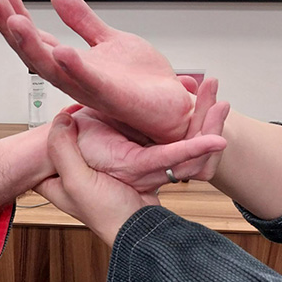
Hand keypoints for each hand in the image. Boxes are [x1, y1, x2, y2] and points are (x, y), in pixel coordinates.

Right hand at [0, 0, 195, 142]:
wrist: (170, 107)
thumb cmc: (141, 82)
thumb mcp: (109, 40)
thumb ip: (83, 20)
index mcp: (72, 64)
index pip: (35, 37)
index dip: (14, 15)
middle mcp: (74, 77)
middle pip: (33, 51)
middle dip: (11, 26)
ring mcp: (90, 88)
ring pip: (53, 68)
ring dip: (32, 46)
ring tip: (15, 21)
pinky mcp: (112, 96)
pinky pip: (91, 82)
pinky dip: (75, 68)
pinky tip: (62, 51)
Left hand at [36, 113, 156, 245]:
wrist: (142, 223)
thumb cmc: (107, 211)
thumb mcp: (76, 180)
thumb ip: (63, 150)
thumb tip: (60, 120)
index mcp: (52, 185)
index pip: (35, 158)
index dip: (38, 141)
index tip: (48, 123)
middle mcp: (69, 179)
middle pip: (60, 147)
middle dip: (64, 131)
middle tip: (70, 113)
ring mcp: (90, 173)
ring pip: (82, 145)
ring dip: (85, 131)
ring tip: (86, 114)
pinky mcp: (109, 168)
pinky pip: (102, 147)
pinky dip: (104, 136)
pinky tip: (105, 126)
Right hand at [71, 82, 227, 192]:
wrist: (84, 188)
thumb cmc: (78, 183)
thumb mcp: (66, 173)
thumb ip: (62, 148)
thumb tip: (64, 121)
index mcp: (132, 172)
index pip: (170, 164)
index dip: (194, 151)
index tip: (218, 140)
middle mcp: (152, 174)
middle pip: (196, 159)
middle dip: (211, 127)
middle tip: (219, 99)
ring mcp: (159, 166)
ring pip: (197, 152)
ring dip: (208, 122)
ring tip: (211, 93)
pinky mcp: (159, 157)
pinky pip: (187, 143)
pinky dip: (197, 122)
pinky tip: (195, 100)